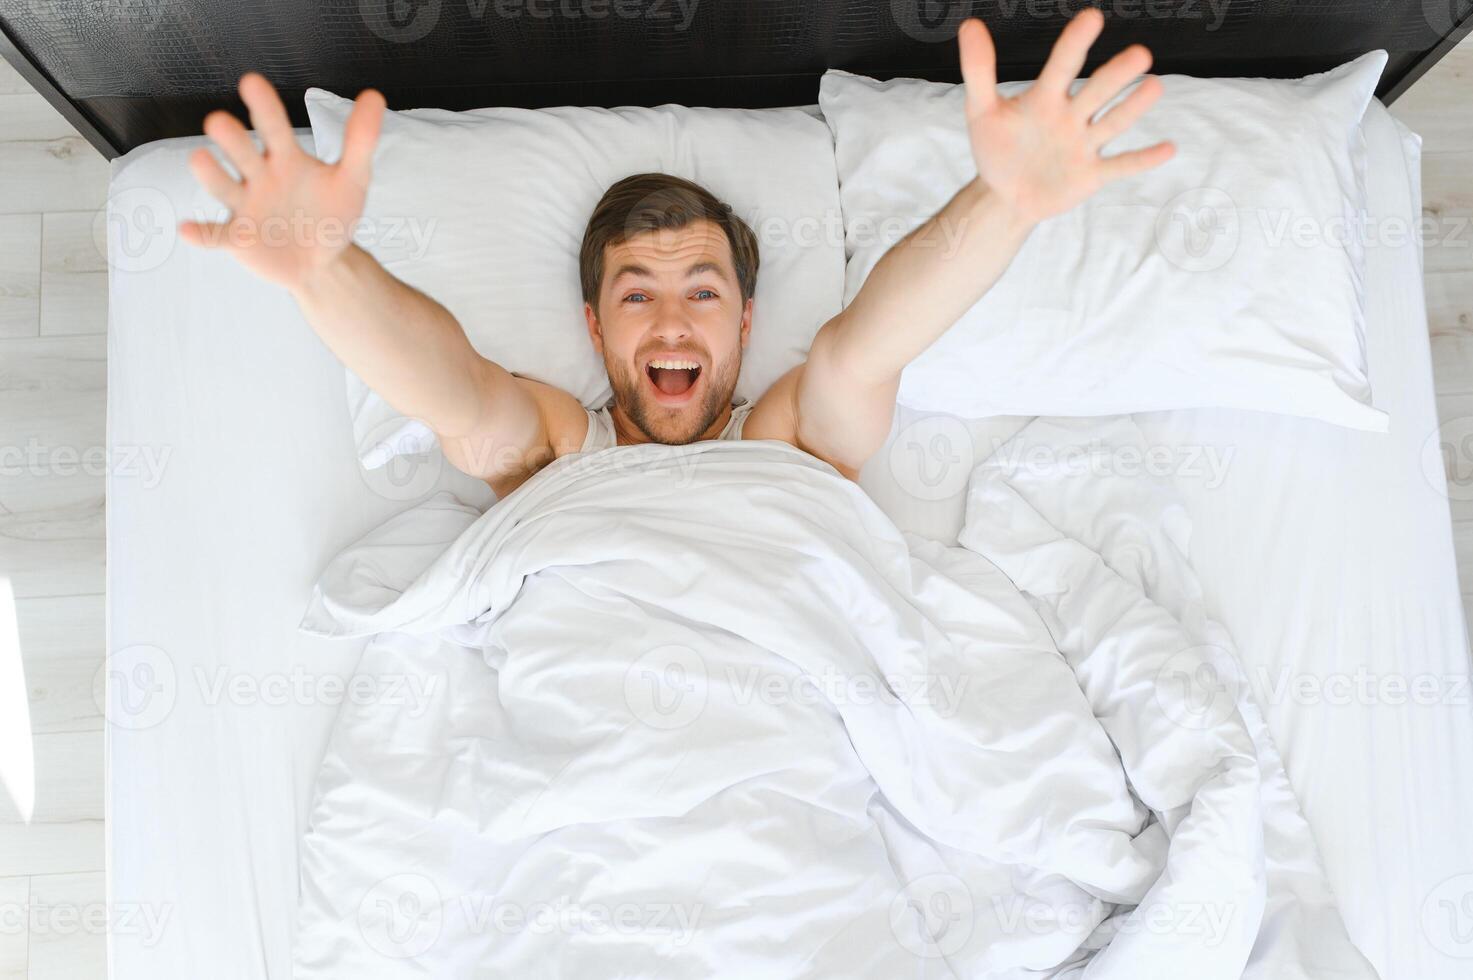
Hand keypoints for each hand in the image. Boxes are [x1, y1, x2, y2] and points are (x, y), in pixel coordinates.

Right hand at [179, 73, 385, 291]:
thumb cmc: (331, 214)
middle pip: (242, 152)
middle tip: (219, 122)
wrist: (325, 262)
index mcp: (285, 158)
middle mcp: (259, 177)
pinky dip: (201, 233)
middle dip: (231, 139)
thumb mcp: (352, 179)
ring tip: (200, 159)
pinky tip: (186, 229)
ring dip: (211, 174)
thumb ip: (360, 140)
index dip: (263, 106)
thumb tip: (374, 96)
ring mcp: (246, 207)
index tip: (250, 82)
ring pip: (224, 187)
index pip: (273, 127)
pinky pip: (216, 235)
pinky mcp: (238, 239)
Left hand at [958, 9, 1173, 224]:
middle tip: (1140, 54)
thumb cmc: (997, 147)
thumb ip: (978, 70)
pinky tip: (1168, 148)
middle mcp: (1071, 116)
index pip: (1062, 66)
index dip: (1074, 43)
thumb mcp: (980, 110)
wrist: (1004, 195)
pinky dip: (1142, 159)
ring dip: (1133, 107)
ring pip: (1112, 123)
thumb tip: (969, 24)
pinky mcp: (1091, 175)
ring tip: (1155, 85)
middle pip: (1096, 91)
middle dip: (1116, 75)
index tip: (1092, 17)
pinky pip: (1120, 166)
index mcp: (1045, 98)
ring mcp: (1084, 145)